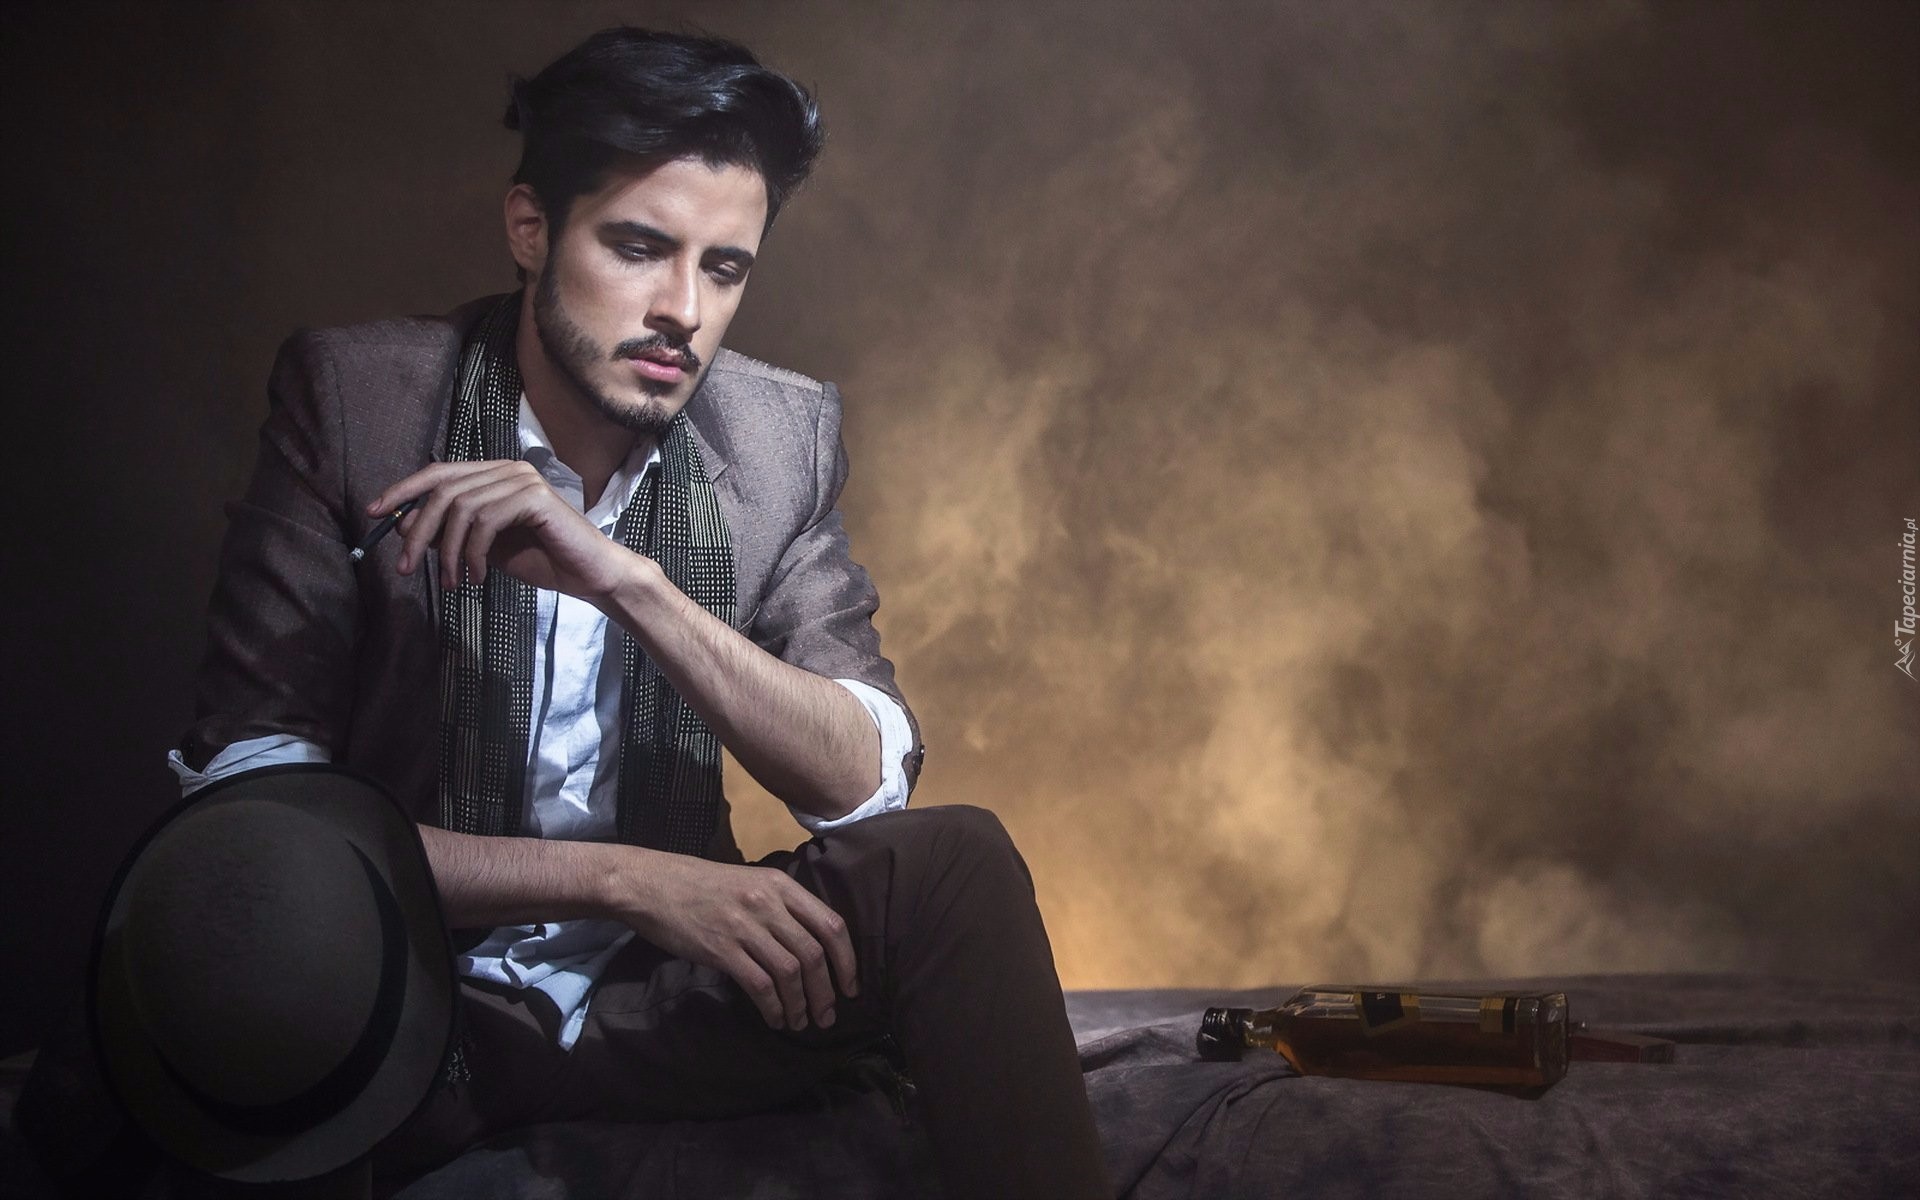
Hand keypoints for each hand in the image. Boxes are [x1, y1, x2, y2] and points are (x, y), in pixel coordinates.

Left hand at [367, 461, 632, 599]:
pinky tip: (479, 577)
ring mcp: (522, 480)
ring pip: (460, 507)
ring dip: (448, 551)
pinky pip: (485, 521)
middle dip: (417, 530)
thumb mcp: (483, 547)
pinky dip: (474, 553)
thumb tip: (405, 526)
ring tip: (454, 582)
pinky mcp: (535, 497)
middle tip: (407, 567)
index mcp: (494, 475)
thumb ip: (451, 532)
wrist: (590, 574)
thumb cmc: (542, 559)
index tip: (374, 514)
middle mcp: (507, 469)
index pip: (438, 473)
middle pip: (442, 490)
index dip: (402, 490)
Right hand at [609, 849, 858, 1031]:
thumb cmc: (700, 885)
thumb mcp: (750, 883)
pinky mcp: (721, 949)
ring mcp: (745, 926)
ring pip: (790, 973)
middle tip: (828, 1016)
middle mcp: (768, 903)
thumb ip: (780, 907)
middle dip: (827, 992)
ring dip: (802, 1005)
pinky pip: (759, 985)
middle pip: (815, 954)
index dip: (847, 961)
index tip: (851, 987)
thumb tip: (810, 946)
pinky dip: (773, 1007)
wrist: (651, 884)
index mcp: (781, 885)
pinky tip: (776, 1019)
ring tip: (803, 1023)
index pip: (831, 924)